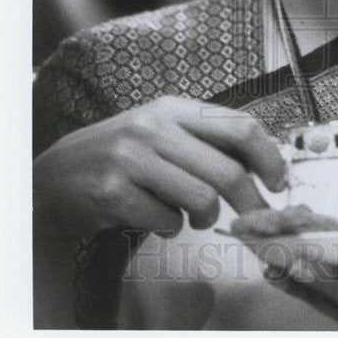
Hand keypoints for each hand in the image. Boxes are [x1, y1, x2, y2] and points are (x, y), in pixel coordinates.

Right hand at [33, 96, 286, 240]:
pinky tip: (157, 219)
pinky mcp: (113, 192)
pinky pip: (168, 221)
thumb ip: (207, 140)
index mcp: (173, 109)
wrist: (58, 176)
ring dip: (207, 219)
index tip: (278, 181)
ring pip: (202, 200)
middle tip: (256, 219)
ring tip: (195, 217)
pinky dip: (171, 228)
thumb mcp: (164, 133)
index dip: (268, 156)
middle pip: (227, 170)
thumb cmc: (126, 156)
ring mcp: (131, 159)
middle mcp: (153, 128)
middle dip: (251, 202)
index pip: (239, 126)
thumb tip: (265, 162)